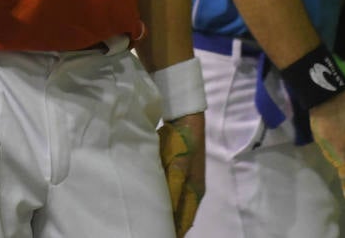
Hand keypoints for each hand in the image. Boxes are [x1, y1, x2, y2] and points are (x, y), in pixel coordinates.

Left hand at [158, 114, 203, 235]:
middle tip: (150, 229)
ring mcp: (186, 180)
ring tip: (149, 219)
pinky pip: (170, 191)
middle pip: (181, 214)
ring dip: (165, 211)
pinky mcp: (177, 171)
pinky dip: (162, 198)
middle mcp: (192, 190)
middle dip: (169, 223)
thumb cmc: (182, 144)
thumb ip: (172, 189)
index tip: (161, 235)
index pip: (185, 220)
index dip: (175, 231)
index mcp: (195, 192)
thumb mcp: (177, 167)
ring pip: (175, 203)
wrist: (186, 118)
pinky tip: (151, 199)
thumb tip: (167, 213)